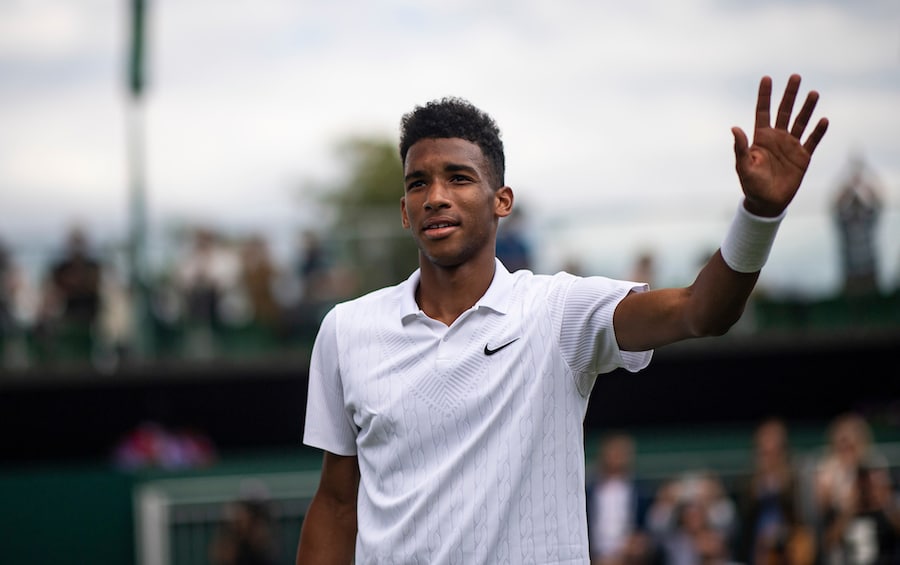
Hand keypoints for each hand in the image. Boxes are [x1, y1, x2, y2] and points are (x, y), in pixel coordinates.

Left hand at [732, 74, 828, 216]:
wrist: (767, 203)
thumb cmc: (751, 185)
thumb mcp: (743, 166)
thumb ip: (740, 147)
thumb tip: (734, 128)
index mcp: (761, 138)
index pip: (763, 111)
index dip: (764, 96)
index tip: (767, 78)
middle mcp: (777, 138)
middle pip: (784, 111)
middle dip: (789, 94)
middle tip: (795, 76)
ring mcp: (791, 146)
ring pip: (800, 122)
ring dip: (807, 108)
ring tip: (813, 93)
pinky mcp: (803, 157)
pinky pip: (812, 141)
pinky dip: (818, 131)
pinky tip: (823, 120)